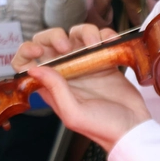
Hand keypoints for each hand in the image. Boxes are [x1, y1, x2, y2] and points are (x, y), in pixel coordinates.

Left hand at [13, 25, 151, 151]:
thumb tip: (33, 69)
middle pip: (49, 42)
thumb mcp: (74, 113)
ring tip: (95, 45)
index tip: (38, 51)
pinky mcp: (104, 60)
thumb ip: (55, 90)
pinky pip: (100, 38)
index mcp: (52, 86)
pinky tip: (110, 43)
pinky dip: (105, 35)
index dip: (27, 52)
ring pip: (76, 35)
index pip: (27, 63)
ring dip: (85, 33)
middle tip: (66, 47)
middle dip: (54, 36)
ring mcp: (85, 64)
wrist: (132, 127)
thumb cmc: (103, 127)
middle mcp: (66, 72)